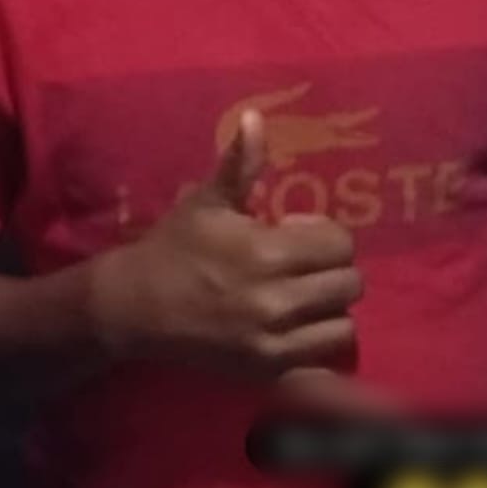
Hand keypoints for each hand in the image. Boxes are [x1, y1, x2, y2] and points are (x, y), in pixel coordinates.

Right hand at [88, 112, 361, 378]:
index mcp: (267, 251)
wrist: (136, 308)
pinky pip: (323, 360)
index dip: (325, 236)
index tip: (296, 235)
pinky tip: (297, 329)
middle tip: (304, 267)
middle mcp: (277, 300)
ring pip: (343, 326)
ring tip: (303, 299)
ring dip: (329, 309)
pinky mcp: (267, 371)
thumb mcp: (208, 201)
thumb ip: (241, 163)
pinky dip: (319, 344)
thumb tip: (255, 116)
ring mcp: (274, 341)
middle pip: (350, 285)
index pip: (341, 244)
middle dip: (332, 270)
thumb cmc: (176, 247)